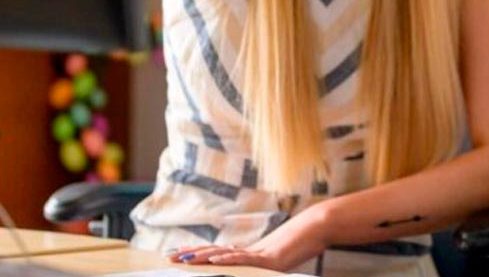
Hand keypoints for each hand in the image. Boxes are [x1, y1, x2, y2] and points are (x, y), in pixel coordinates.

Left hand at [168, 203, 329, 271]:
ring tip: (181, 259)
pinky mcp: (267, 258)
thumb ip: (267, 261)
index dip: (197, 253)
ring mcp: (257, 253)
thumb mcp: (281, 257)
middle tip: (168, 256)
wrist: (317, 228)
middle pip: (213, 252)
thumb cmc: (302, 242)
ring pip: (223, 254)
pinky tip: (213, 260)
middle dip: (190, 254)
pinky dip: (227, 259)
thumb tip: (262, 263)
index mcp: (249, 253)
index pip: (217, 253)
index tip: (177, 254)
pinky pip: (243, 259)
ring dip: (200, 257)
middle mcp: (248, 251)